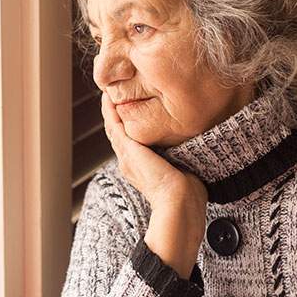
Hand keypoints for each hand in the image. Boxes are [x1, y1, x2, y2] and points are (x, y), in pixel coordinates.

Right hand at [101, 91, 207, 278]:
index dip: (125, 123)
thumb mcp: (179, 171)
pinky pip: (114, 125)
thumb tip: (187, 152)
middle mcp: (127, 161)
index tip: (128, 105)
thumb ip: (176, 159)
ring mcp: (125, 155)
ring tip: (109, 91)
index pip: (127, 140)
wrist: (179, 204)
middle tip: (113, 92)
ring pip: (111, 126)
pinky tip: (108, 98)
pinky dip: (109, 111)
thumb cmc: (187, 195)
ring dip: (108, 108)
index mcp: (138, 167)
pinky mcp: (127, 149)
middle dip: (114, 112)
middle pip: (115, 131)